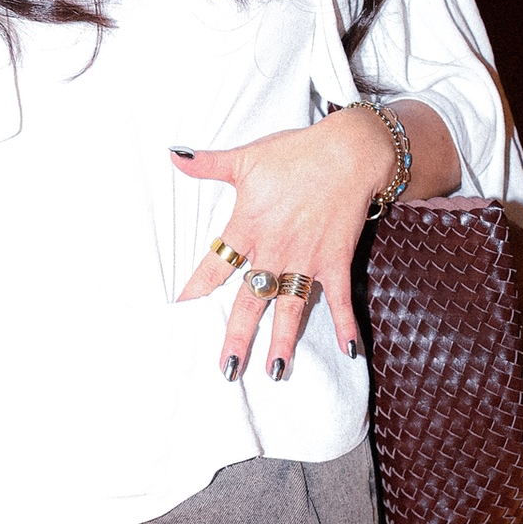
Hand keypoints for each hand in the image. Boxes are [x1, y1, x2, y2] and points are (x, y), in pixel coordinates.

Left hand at [174, 108, 397, 378]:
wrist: (348, 151)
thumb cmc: (295, 153)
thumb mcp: (246, 158)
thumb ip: (207, 164)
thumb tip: (173, 155)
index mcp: (248, 227)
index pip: (214, 267)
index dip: (195, 291)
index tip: (179, 314)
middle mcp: (274, 249)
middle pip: (249, 301)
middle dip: (237, 337)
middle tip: (226, 369)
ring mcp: (307, 258)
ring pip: (290, 308)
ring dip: (283, 341)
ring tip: (274, 372)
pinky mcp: (336, 260)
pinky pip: (338, 298)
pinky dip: (345, 324)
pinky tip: (349, 352)